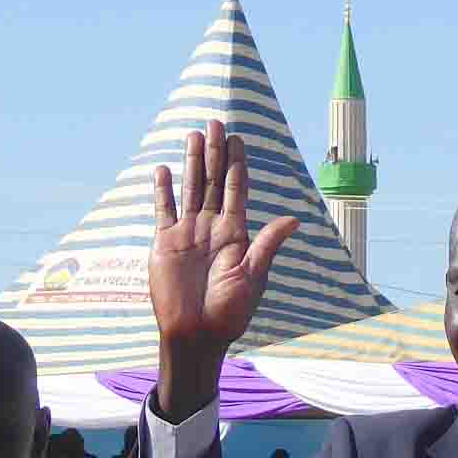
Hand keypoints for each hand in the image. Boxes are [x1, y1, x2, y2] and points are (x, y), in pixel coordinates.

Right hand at [150, 121, 297, 420]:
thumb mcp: (253, 276)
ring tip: (194, 134)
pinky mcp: (165, 243)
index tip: (239, 139)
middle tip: (217, 122)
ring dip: (193, 162)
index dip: (238, 164)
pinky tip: (164, 170)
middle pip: (214, 182)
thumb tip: (294, 219)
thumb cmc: (229, 312)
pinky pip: (164, 210)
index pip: (238, 190)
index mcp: (236, 234)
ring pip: (191, 188)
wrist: (196, 334)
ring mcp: (188, 233)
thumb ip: (267, 244)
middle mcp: (212, 228)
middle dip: (216, 153)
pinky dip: (163, 190)